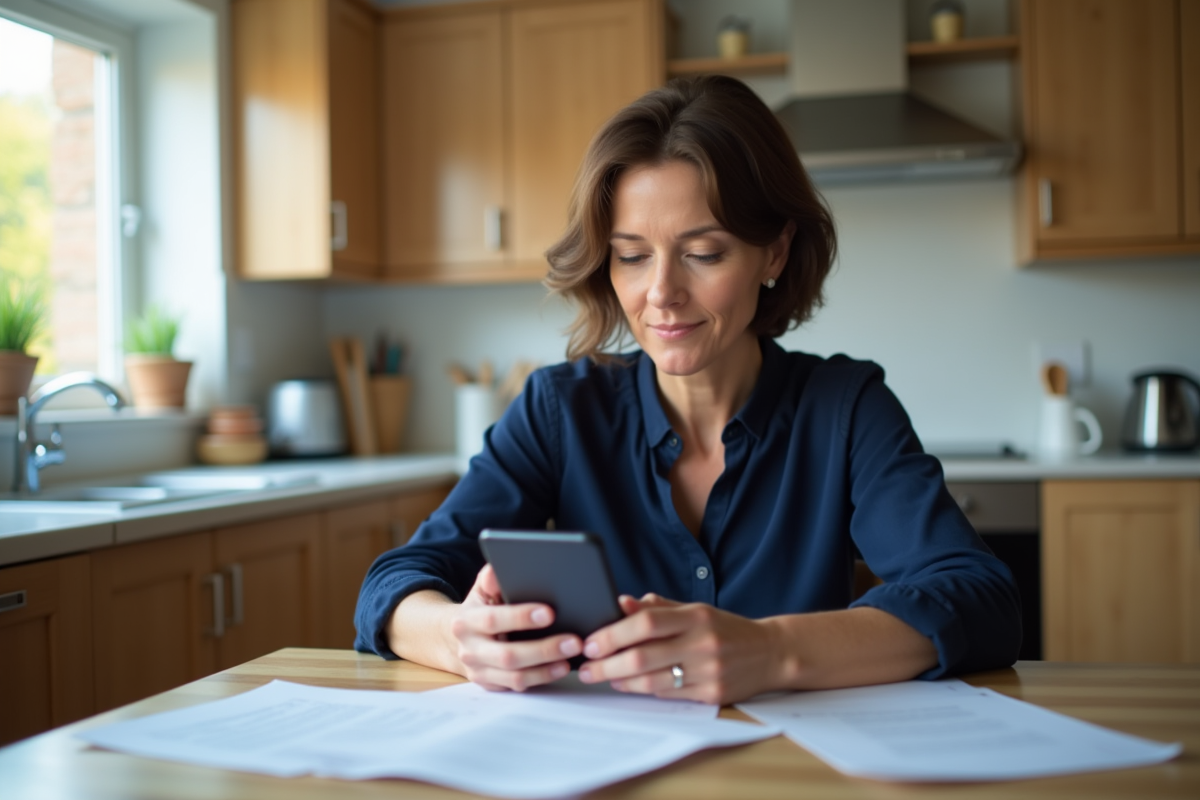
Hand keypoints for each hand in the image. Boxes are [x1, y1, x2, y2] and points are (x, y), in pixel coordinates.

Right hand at [447, 564, 582, 691]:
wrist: (456, 640)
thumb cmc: (479, 610)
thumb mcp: (481, 591)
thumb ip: (490, 578)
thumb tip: (498, 571)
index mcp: (466, 621)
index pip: (493, 619)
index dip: (521, 617)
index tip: (549, 613)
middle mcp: (470, 649)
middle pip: (507, 655)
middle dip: (544, 649)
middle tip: (574, 642)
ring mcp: (478, 670)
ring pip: (514, 676)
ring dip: (546, 670)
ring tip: (570, 659)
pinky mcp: (489, 684)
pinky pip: (516, 686)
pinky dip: (540, 679)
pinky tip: (559, 669)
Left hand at [576, 594, 780, 705]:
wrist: (771, 653)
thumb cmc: (726, 629)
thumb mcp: (696, 609)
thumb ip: (658, 608)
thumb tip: (621, 603)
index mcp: (696, 616)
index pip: (646, 623)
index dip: (613, 634)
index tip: (591, 642)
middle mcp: (702, 643)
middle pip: (643, 656)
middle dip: (607, 664)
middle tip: (586, 667)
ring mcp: (708, 672)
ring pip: (652, 681)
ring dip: (620, 681)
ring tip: (602, 676)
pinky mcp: (712, 695)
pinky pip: (668, 695)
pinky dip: (643, 690)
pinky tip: (628, 685)